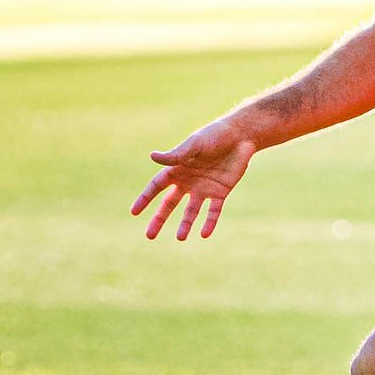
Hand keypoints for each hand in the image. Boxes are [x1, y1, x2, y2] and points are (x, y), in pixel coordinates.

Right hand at [130, 118, 255, 239]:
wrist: (240, 136)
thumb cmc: (214, 136)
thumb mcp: (193, 145)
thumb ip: (175, 155)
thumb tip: (152, 156)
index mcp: (177, 169)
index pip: (156, 187)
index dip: (145, 199)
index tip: (134, 212)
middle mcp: (188, 181)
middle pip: (169, 204)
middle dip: (159, 219)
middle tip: (149, 235)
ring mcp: (204, 188)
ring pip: (191, 211)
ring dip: (185, 224)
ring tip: (180, 238)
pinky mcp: (221, 192)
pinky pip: (214, 211)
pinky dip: (209, 222)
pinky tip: (204, 234)